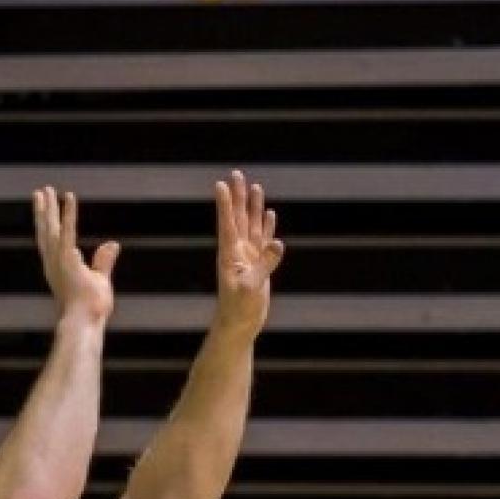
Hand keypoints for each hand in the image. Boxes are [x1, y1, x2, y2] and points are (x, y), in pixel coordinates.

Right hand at [33, 186, 120, 323]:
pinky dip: (69, 213)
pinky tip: (69, 197)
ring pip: (51, 227)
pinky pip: (68, 230)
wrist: (84, 321)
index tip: (48, 209)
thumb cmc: (90, 307)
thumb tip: (113, 244)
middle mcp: (52, 262)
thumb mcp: (99, 279)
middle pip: (45, 231)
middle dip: (43, 211)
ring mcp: (57, 259)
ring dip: (50, 207)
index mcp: (57, 268)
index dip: (48, 225)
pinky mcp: (67, 257)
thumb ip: (104, 260)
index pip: (51, 242)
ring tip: (46, 190)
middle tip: (40, 192)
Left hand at [215, 170, 285, 334]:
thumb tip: (278, 243)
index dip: (225, 204)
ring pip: (252, 225)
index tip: (221, 184)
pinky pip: (264, 240)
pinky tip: (269, 214)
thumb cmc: (239, 308)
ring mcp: (248, 256)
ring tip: (255, 187)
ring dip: (254, 207)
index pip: (227, 223)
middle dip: (239, 196)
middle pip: (239, 217)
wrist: (240, 324)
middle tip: (236, 174)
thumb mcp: (251, 287)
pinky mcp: (259, 264)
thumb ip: (264, 264)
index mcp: (230, 254)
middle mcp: (237, 251)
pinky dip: (267, 226)